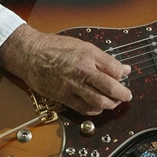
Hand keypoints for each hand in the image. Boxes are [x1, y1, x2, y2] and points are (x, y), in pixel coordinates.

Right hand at [0, 24, 131, 116]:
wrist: (30, 54)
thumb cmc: (55, 48)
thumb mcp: (82, 45)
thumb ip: (103, 58)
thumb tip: (123, 68)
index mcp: (88, 55)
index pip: (115, 69)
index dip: (123, 75)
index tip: (124, 76)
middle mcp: (82, 71)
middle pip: (111, 87)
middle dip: (123, 94)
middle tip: (126, 95)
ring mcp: (73, 85)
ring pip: (99, 101)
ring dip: (110, 104)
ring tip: (114, 102)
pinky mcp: (64, 97)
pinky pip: (84, 108)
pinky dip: (94, 110)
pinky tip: (98, 107)